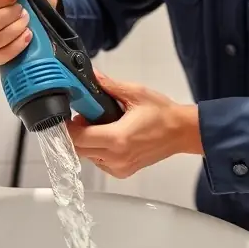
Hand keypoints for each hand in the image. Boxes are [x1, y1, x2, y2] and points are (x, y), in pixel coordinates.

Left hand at [67, 70, 202, 178]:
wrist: (181, 132)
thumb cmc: (162, 114)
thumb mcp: (135, 93)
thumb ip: (109, 86)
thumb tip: (91, 76)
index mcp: (118, 138)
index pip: (78, 138)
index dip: (67, 127)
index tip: (66, 115)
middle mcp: (116, 157)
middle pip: (79, 150)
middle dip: (76, 133)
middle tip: (84, 116)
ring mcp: (119, 167)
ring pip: (88, 156)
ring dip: (86, 141)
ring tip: (98, 124)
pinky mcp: (123, 171)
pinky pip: (99, 161)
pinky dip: (97, 149)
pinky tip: (108, 136)